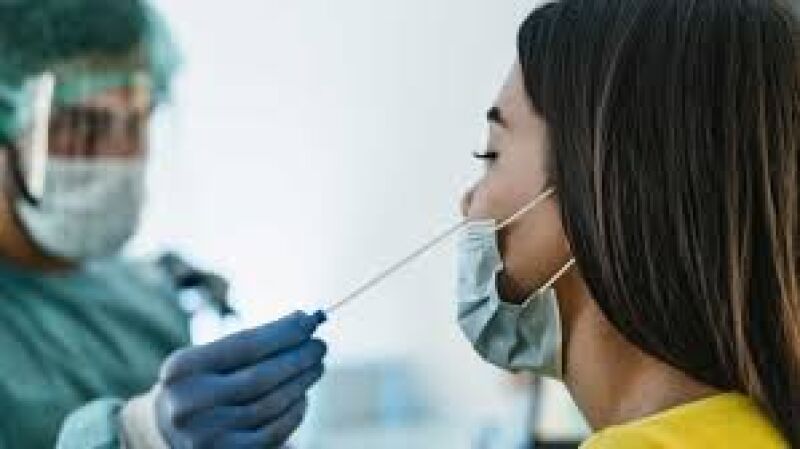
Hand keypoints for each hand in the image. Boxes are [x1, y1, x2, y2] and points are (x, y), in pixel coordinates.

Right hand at [156, 311, 326, 447]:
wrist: (166, 430)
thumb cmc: (201, 383)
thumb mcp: (212, 358)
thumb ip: (253, 340)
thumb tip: (303, 320)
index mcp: (184, 368)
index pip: (246, 345)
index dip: (285, 333)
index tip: (310, 322)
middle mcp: (190, 403)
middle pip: (262, 376)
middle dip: (298, 358)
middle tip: (320, 346)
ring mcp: (206, 435)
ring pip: (271, 404)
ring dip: (301, 382)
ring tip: (315, 367)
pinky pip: (273, 433)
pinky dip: (294, 413)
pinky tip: (302, 397)